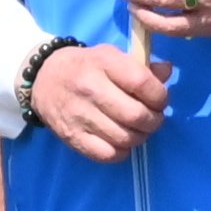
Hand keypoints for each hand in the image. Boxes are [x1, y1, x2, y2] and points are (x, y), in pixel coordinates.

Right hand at [30, 40, 171, 162]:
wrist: (44, 78)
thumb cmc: (87, 66)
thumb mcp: (112, 57)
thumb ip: (141, 66)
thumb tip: (167, 71)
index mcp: (103, 63)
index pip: (142, 83)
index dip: (160, 96)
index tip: (160, 100)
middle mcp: (90, 89)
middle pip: (135, 114)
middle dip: (154, 120)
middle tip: (153, 119)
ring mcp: (79, 115)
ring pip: (124, 137)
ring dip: (140, 137)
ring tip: (139, 130)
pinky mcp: (71, 136)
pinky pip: (106, 154)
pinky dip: (121, 152)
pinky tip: (122, 142)